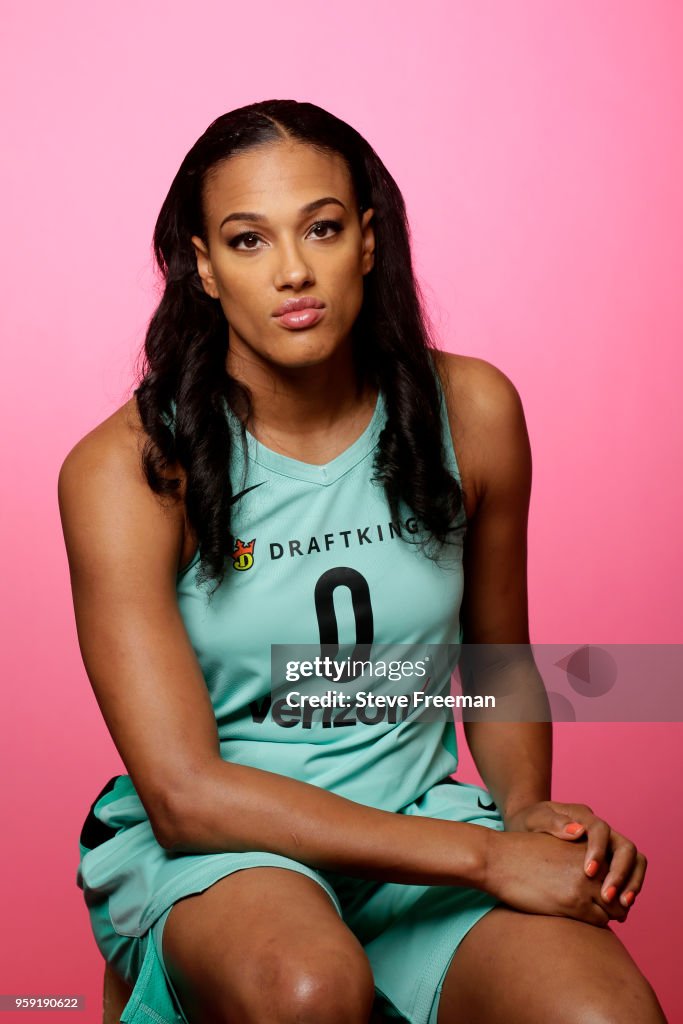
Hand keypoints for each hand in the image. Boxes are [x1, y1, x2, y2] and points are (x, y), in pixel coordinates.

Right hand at [485, 829, 630, 926]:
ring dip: (609, 914)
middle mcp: (592, 863)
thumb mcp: (556, 844)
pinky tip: (582, 919)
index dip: (619, 883)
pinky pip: (599, 921)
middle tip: (612, 910)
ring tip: (597, 915)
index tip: (611, 894)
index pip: (620, 867)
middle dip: (619, 902)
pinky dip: (596, 923)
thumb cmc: (521, 852)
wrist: (497, 859)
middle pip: (622, 890)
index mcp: (588, 845)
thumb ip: (579, 854)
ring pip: (616, 909)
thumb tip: (593, 872)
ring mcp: (585, 884)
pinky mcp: (574, 903)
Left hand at [503, 800, 646, 910]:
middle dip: (621, 872)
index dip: (598, 851)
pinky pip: (629, 874)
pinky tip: (619, 911)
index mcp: (583, 816)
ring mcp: (608, 847)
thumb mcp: (533, 818)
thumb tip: (578, 831)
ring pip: (635, 861)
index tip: (588, 873)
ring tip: (622, 907)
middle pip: (626, 847)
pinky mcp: (609, 863)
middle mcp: (601, 831)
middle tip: (608, 897)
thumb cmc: (528, 822)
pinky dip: (628, 891)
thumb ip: (552, 821)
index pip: (600, 829)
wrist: (527, 829)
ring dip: (632, 883)